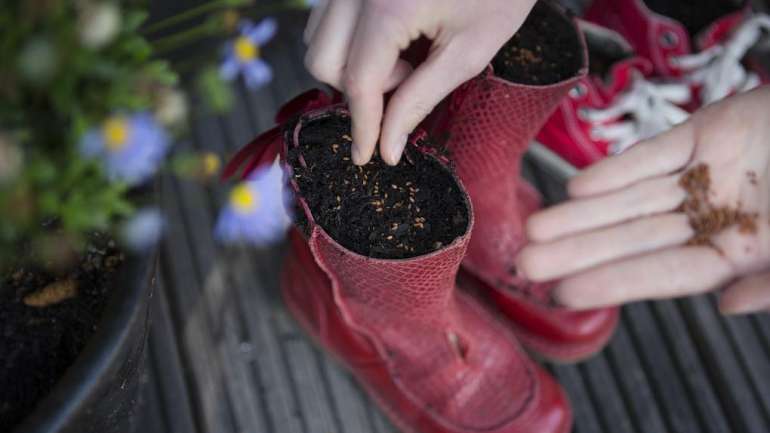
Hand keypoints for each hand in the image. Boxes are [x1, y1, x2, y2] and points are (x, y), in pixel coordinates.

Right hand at [303, 0, 535, 164]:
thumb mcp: (469, 53)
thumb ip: (420, 100)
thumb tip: (387, 147)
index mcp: (389, 5)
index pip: (359, 80)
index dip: (363, 126)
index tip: (368, 157)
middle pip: (324, 61)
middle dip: (362, 88)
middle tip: (408, 82)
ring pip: (319, 39)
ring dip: (354, 65)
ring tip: (404, 58)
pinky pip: (329, 18)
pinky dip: (351, 42)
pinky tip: (392, 41)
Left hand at [517, 86, 769, 314]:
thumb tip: (726, 305)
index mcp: (737, 252)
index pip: (665, 274)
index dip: (616, 284)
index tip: (566, 294)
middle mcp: (713, 216)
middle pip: (634, 237)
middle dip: (580, 251)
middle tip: (526, 263)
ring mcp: (707, 174)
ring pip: (633, 198)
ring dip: (584, 213)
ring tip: (536, 228)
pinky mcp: (708, 132)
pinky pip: (657, 154)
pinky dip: (620, 170)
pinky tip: (579, 188)